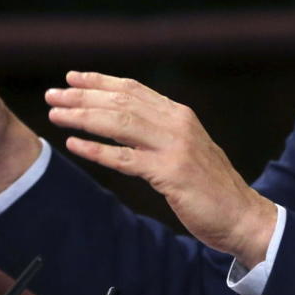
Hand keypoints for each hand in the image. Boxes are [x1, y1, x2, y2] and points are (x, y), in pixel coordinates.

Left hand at [46, 71, 275, 265]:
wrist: (242, 216)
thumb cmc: (209, 185)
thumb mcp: (185, 147)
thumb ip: (158, 131)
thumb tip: (119, 118)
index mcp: (179, 115)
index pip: (133, 89)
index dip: (100, 81)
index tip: (72, 77)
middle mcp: (177, 124)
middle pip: (121, 102)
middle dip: (82, 96)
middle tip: (51, 95)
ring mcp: (174, 148)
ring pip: (119, 124)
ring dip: (83, 117)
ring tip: (55, 115)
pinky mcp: (171, 174)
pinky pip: (125, 159)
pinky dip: (97, 150)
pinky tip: (74, 145)